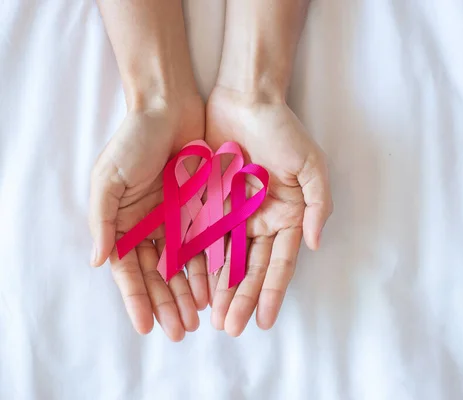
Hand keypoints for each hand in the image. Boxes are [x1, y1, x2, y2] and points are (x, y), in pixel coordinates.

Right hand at [89, 95, 208, 340]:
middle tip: (179, 332)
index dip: (137, 299)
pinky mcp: (201, 210)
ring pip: (183, 267)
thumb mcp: (109, 179)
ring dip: (189, 294)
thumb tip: (98, 261)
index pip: (129, 271)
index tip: (146, 326)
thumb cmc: (134, 141)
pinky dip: (208, 268)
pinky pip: (206, 245)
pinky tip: (214, 289)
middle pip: (158, 276)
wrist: (169, 109)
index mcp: (124, 224)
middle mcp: (150, 227)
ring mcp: (177, 221)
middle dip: (167, 304)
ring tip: (198, 319)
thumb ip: (104, 220)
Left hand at [205, 86, 332, 335]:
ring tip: (210, 317)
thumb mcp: (311, 165)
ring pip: (224, 260)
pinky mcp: (208, 203)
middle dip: (240, 299)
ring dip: (218, 289)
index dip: (271, 293)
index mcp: (287, 217)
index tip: (262, 321)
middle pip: (250, 268)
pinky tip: (190, 285)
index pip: (279, 264)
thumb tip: (315, 245)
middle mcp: (261, 221)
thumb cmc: (282, 130)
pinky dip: (197, 261)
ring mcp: (233, 215)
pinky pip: (201, 237)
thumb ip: (317, 205)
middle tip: (230, 328)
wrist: (245, 98)